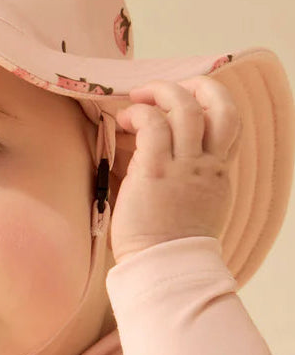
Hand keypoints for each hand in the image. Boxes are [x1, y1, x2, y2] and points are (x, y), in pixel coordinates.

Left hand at [108, 76, 242, 263]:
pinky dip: (138, 113)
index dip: (211, 103)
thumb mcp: (193, 207)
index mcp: (219, 173)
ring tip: (138, 99)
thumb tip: (155, 154)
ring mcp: (185, 166)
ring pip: (186, 107)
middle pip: (222, 105)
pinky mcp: (155, 169)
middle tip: (165, 89)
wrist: (163, 269)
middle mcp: (208, 165)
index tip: (187, 100)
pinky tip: (125, 121)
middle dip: (196, 85)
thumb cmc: (168, 244)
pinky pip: (152, 123)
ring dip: (161, 92)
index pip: (229, 125)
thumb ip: (187, 178)